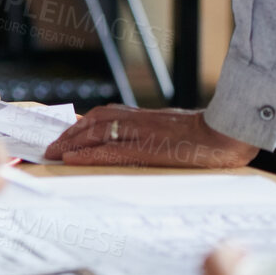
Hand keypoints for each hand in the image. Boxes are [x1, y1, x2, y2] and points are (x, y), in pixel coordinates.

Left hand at [43, 105, 259, 168]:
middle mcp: (136, 119)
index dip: (78, 127)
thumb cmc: (200, 137)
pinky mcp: (148, 147)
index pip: (101, 117)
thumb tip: (123, 141)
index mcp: (141, 116)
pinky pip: (112, 150)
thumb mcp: (167, 130)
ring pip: (97, 134)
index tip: (60, 137)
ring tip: (54, 153)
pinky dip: (89, 153)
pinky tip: (73, 158)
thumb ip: (145, 132)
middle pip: (93, 123)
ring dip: (72, 143)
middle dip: (68, 135)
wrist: (225, 134)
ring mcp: (141, 132)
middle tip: (49, 148)